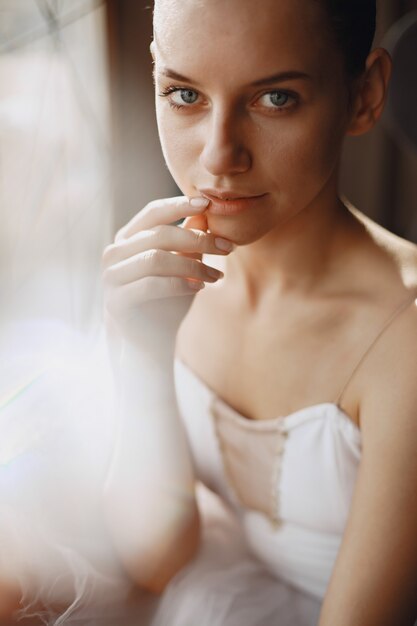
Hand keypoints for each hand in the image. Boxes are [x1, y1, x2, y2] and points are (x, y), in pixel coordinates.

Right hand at [102, 196, 233, 355]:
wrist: (152, 339)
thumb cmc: (168, 298)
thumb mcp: (184, 264)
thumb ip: (189, 239)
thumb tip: (205, 211)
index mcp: (128, 238)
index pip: (153, 213)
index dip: (180, 205)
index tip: (208, 203)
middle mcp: (115, 253)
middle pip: (159, 234)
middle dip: (198, 239)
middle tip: (227, 248)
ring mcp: (111, 277)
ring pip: (156, 258)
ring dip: (192, 265)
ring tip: (214, 276)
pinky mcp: (115, 301)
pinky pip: (151, 285)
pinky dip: (179, 284)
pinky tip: (198, 288)